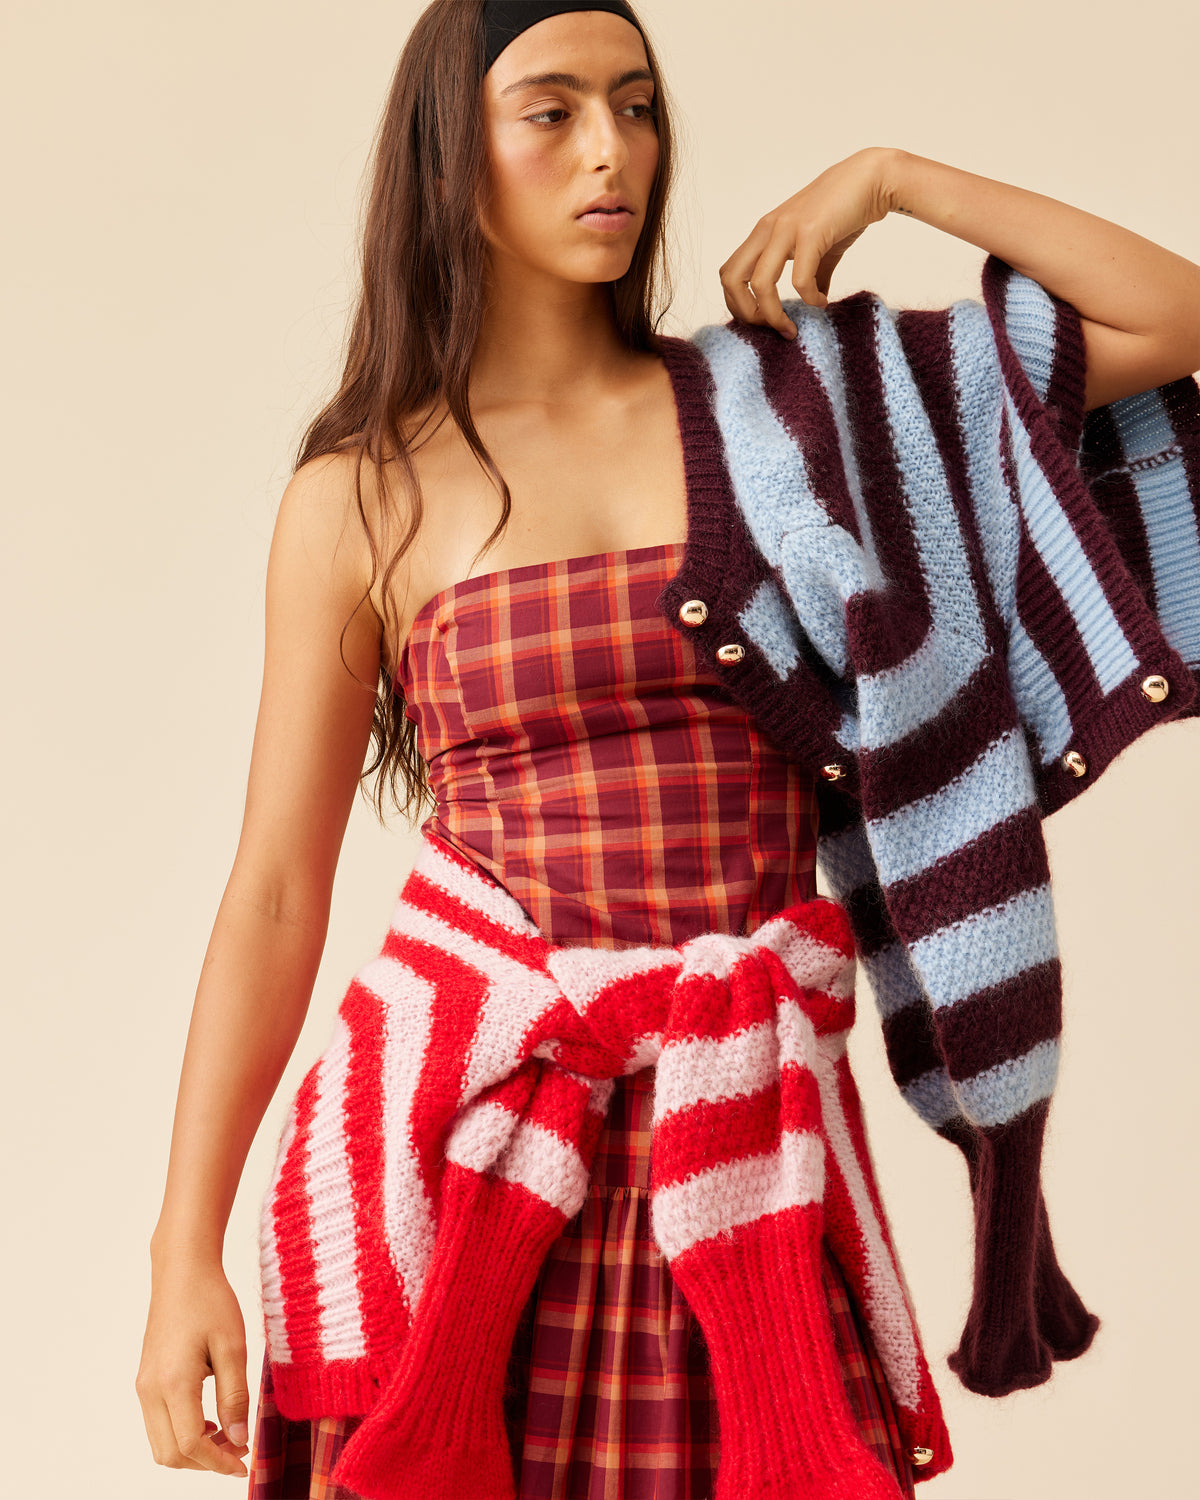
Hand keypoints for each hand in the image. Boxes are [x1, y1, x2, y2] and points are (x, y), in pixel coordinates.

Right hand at [135, 1254, 252, 1476]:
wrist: (182, 1271)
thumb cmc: (211, 1301)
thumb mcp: (233, 1346)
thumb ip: (234, 1396)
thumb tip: (238, 1439)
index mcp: (173, 1382)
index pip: (191, 1445)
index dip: (219, 1462)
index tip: (245, 1464)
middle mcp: (150, 1390)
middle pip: (170, 1454)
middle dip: (205, 1462)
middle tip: (239, 1448)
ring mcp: (144, 1386)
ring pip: (161, 1443)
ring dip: (193, 1450)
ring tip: (227, 1433)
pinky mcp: (145, 1380)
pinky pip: (158, 1424)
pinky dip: (182, 1433)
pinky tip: (209, 1418)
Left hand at [718, 145, 898, 337]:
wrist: (872, 178)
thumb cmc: (846, 210)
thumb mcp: (820, 246)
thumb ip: (813, 273)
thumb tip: (815, 300)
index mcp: (764, 232)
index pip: (730, 273)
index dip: (738, 304)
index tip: (763, 321)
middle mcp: (768, 229)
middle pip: (731, 279)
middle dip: (746, 313)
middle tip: (770, 329)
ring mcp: (787, 228)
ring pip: (760, 283)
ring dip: (773, 315)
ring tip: (791, 327)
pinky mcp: (811, 231)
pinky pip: (799, 278)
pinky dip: (809, 298)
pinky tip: (822, 301)